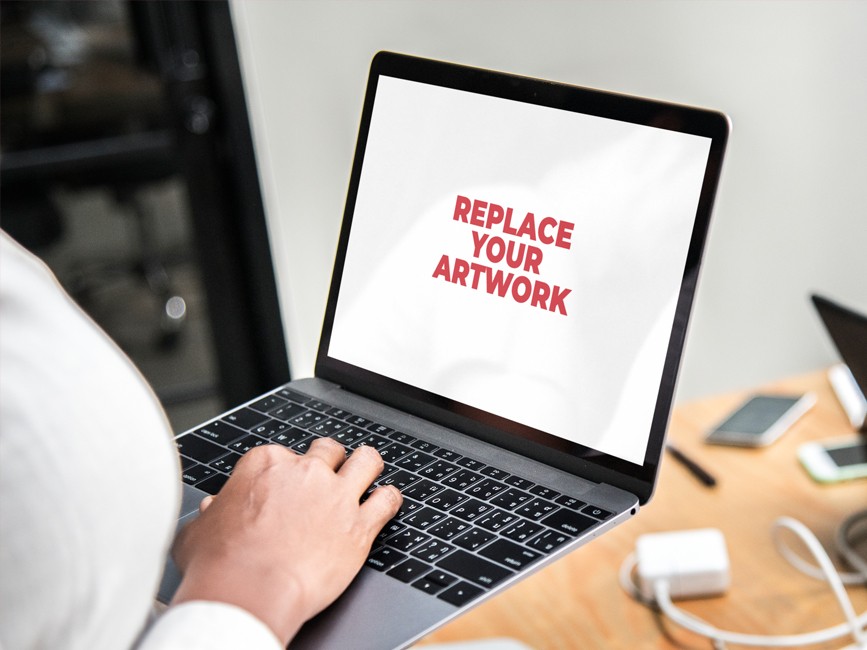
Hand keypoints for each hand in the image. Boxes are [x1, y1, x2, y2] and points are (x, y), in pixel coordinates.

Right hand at [170, 439, 401, 644]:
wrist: (248, 593)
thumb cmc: (220, 565)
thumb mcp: (199, 531)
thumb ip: (211, 514)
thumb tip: (212, 510)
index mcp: (266, 464)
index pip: (284, 454)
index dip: (287, 473)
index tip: (285, 488)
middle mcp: (305, 472)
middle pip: (328, 450)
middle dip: (329, 461)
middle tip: (326, 478)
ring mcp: (336, 496)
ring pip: (366, 461)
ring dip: (366, 467)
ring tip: (367, 474)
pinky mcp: (359, 525)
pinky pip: (388, 500)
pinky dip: (390, 500)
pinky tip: (386, 503)